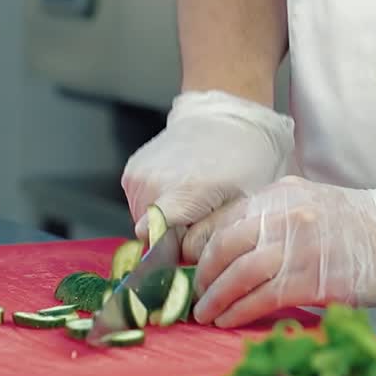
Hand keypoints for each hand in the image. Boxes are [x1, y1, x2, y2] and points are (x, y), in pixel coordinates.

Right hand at [121, 90, 293, 241]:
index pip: (154, 244)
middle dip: (172, 238)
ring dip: (163, 221)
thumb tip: (185, 256)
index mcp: (184, 194)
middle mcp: (153, 185)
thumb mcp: (243, 204)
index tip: (188, 249)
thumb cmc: (244, 162)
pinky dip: (155, 203)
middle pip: (151, 237)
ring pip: (142, 222)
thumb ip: (212, 235)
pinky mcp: (131, 170)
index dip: (172, 255)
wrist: (226, 119)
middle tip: (199, 219)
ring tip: (190, 201)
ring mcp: (138, 176)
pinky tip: (177, 188)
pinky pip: (138, 203)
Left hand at [189, 176, 375, 326]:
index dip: (197, 246)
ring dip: (215, 298)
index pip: (222, 220)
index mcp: (278, 197)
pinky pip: (262, 298)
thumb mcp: (306, 204)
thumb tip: (230, 245)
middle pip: (223, 247)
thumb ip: (270, 218)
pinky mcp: (312, 279)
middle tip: (196, 294)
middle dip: (202, 275)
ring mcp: (298, 247)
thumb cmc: (355, 226)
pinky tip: (228, 320)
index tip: (187, 265)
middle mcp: (283, 217)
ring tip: (206, 313)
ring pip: (238, 274)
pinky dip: (238, 311)